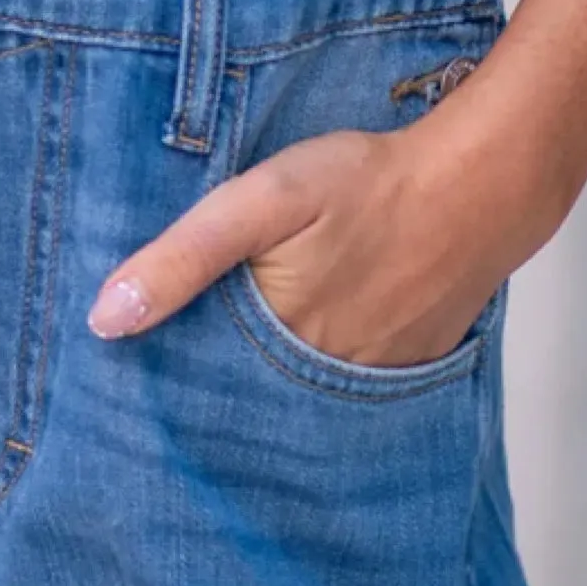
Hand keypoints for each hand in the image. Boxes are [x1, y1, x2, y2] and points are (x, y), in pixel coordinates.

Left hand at [87, 89, 566, 369]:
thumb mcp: (262, 203)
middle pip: (248, 400)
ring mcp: (372, 381)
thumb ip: (184, 258)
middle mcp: (325, 384)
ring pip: (297, 397)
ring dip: (264, 384)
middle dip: (210, 390)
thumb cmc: (366, 185)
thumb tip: (105, 320)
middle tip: (169, 371)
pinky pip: (346, 386)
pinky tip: (303, 341)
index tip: (123, 381)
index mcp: (279, 348)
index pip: (200, 390)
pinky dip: (318, 374)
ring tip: (229, 358)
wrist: (481, 185)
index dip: (164, 381)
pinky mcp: (406, 366)